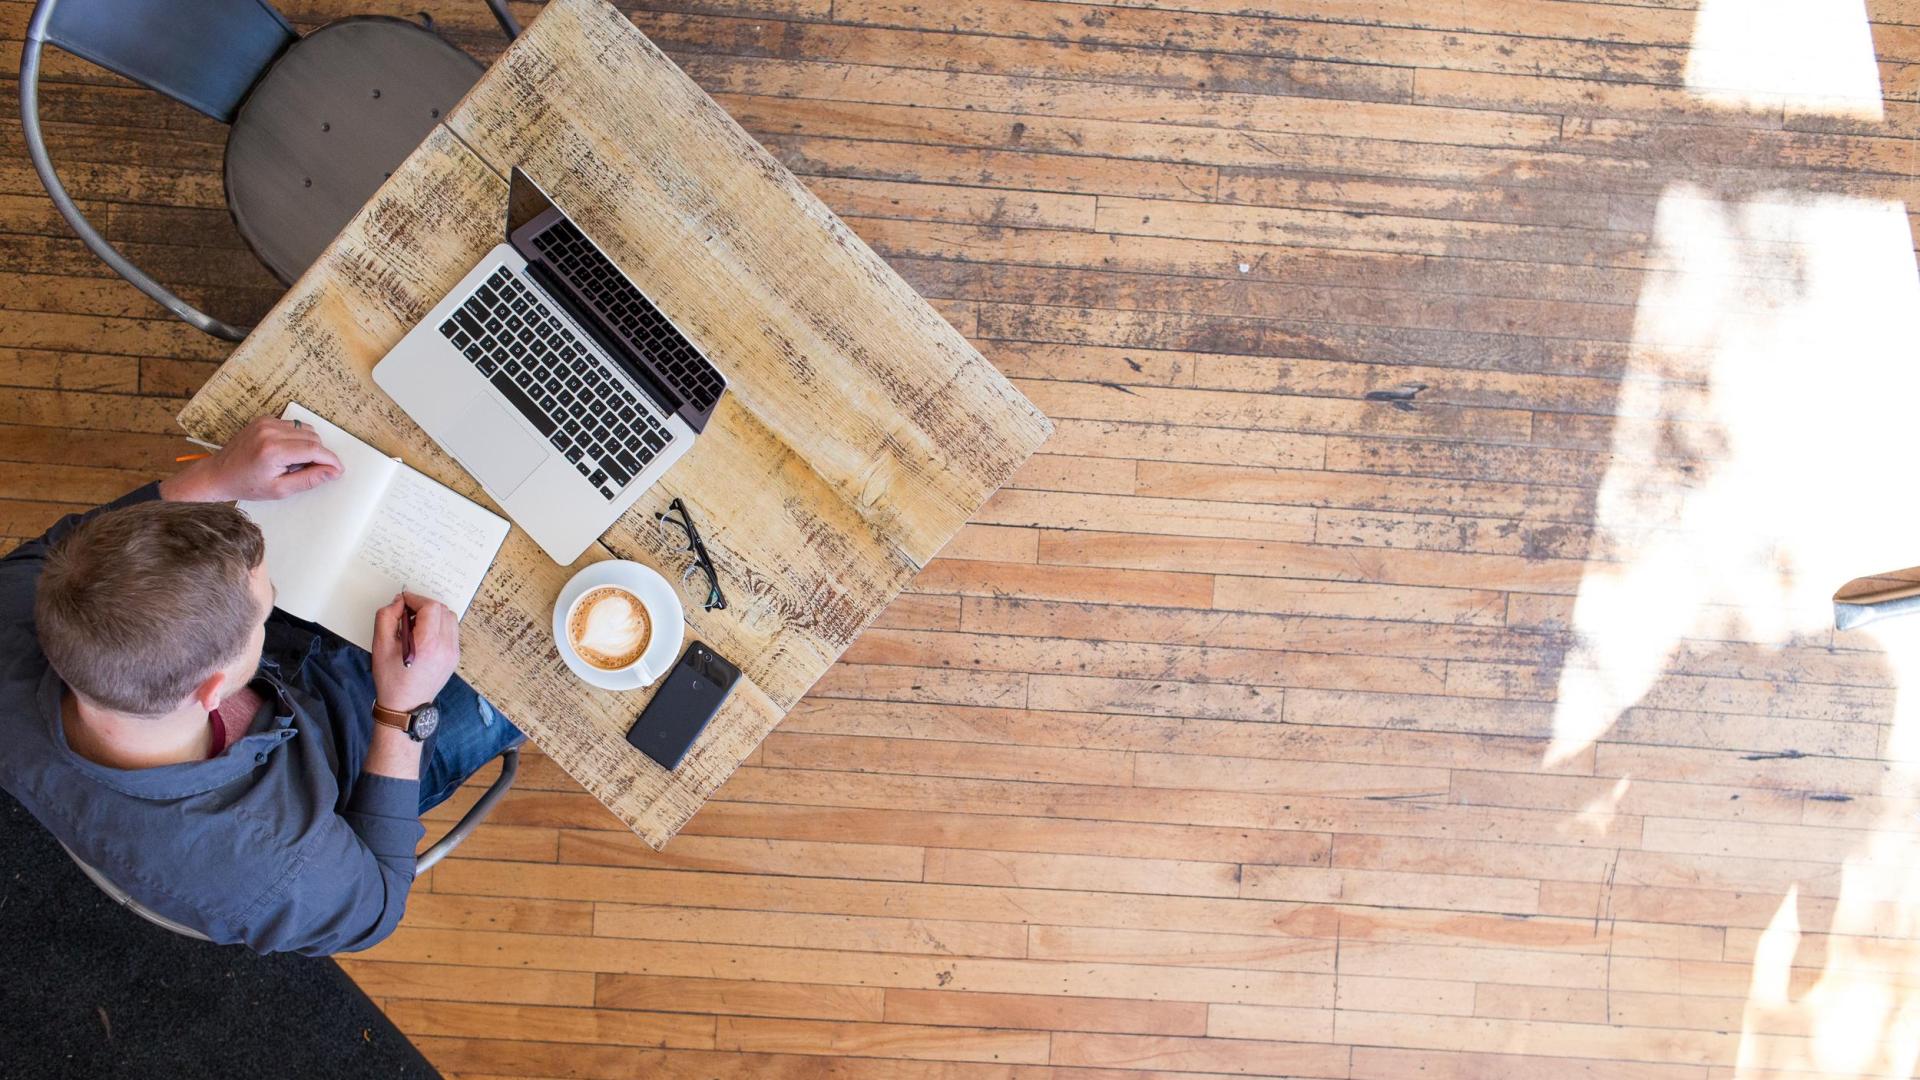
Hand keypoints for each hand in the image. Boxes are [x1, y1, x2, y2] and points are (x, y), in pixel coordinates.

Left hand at [162, 417, 343, 502]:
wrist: (218, 474)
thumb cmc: (246, 484)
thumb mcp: (280, 489)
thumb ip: (309, 479)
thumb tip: (332, 471)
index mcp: (273, 451)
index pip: (314, 450)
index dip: (330, 460)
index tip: (337, 469)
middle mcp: (270, 432)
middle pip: (313, 438)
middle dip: (318, 455)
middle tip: (308, 471)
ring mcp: (266, 423)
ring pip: (305, 430)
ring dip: (308, 445)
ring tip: (294, 462)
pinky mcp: (263, 420)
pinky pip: (292, 425)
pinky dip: (296, 438)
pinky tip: (285, 452)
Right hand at [370, 592, 459, 712]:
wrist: (404, 706)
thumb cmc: (390, 678)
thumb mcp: (380, 645)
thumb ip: (387, 617)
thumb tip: (399, 602)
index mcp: (428, 643)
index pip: (431, 607)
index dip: (416, 599)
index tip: (403, 602)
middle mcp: (446, 647)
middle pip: (443, 610)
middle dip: (424, 606)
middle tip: (407, 614)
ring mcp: (453, 653)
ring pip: (450, 619)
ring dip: (434, 615)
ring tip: (415, 625)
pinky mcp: (454, 658)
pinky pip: (452, 632)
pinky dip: (440, 626)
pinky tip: (424, 636)